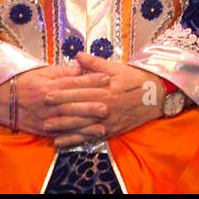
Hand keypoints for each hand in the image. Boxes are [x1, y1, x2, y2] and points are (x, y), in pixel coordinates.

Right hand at [0, 64, 111, 136]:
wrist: (0, 98)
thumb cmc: (24, 81)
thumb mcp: (42, 71)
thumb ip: (63, 71)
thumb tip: (83, 68)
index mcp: (48, 84)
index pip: (73, 82)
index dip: (91, 80)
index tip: (107, 78)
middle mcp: (46, 102)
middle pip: (72, 104)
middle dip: (90, 106)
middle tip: (108, 106)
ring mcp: (44, 118)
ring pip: (67, 122)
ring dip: (85, 126)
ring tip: (102, 127)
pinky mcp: (42, 130)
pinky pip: (60, 134)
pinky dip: (73, 137)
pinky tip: (86, 138)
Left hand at [42, 55, 164, 148]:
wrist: (156, 96)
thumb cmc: (135, 79)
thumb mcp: (117, 67)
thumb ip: (95, 63)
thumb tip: (77, 56)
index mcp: (105, 88)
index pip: (79, 90)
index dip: (62, 92)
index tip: (47, 93)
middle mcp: (104, 106)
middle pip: (77, 108)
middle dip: (58, 109)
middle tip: (41, 110)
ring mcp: (107, 120)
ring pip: (81, 125)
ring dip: (63, 126)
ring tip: (47, 126)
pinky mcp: (110, 131)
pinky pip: (89, 137)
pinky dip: (74, 140)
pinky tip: (61, 142)